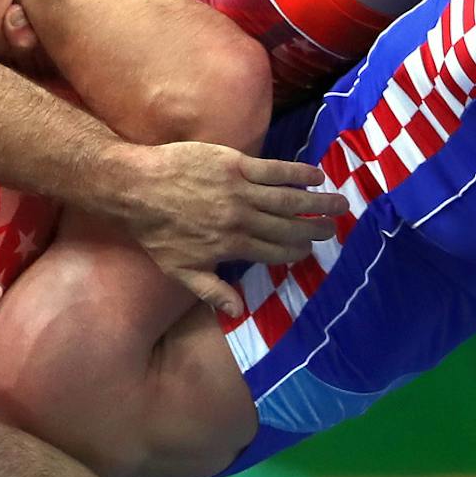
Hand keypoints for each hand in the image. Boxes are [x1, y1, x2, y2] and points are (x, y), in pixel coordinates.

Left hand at [95, 142, 346, 316]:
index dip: (296, 251)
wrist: (136, 188)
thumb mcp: (180, 271)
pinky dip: (298, 173)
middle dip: (315, 228)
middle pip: (288, 226)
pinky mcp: (236, 164)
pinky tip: (316, 175)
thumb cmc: (156, 232)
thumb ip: (212, 291)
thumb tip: (238, 312)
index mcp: (231, 247)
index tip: (310, 249)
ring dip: (318, 202)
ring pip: (289, 199)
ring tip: (339, 203)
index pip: (275, 251)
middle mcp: (242, 220)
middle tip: (334, 228)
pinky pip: (275, 170)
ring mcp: (240, 190)